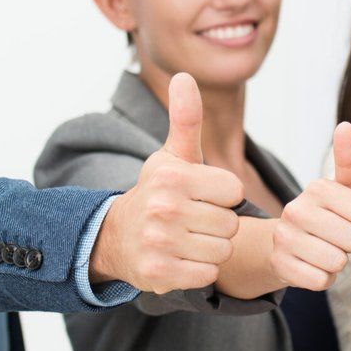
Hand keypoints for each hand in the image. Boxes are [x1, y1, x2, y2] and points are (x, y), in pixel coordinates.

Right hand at [90, 72, 244, 292]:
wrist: (116, 237)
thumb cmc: (158, 192)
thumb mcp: (172, 156)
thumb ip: (186, 119)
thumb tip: (184, 76)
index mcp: (173, 176)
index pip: (234, 191)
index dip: (223, 195)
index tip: (202, 196)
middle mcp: (164, 208)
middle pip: (231, 223)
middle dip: (218, 224)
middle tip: (193, 220)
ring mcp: (160, 243)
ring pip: (223, 250)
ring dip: (211, 248)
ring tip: (187, 238)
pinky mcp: (160, 274)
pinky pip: (208, 274)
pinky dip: (200, 270)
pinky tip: (181, 258)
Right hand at [271, 122, 350, 290]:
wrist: (290, 244)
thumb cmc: (331, 214)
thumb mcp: (346, 187)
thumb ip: (349, 159)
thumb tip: (345, 125)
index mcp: (317, 188)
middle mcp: (296, 209)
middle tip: (337, 238)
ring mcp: (284, 238)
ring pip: (337, 262)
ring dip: (339, 263)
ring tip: (325, 250)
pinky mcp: (279, 265)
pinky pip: (322, 281)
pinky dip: (324, 278)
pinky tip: (313, 265)